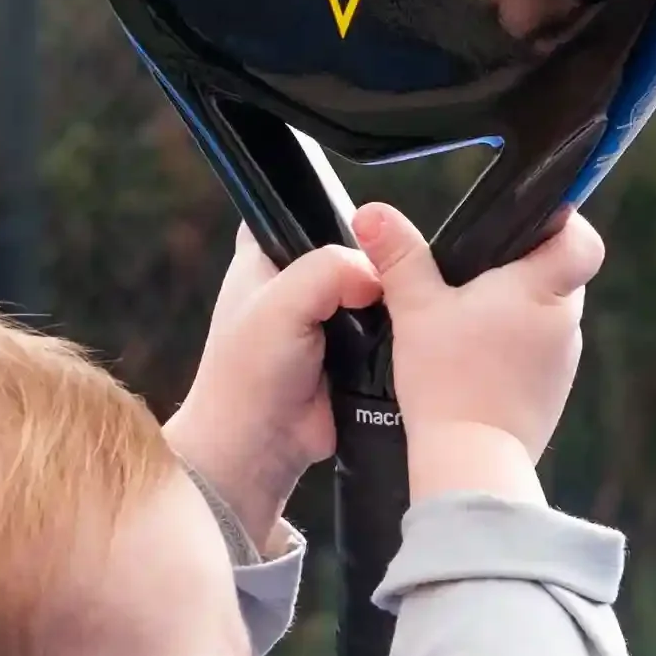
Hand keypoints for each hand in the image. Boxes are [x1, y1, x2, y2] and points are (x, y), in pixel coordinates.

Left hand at [165, 228, 382, 553]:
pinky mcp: (353, 354)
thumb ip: (329, 270)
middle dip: (374, 263)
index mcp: (265, 256)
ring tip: (401, 309)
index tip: (370, 226)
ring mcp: (326, 319)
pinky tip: (408, 340)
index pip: (302, 208)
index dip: (333, 212)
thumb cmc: (247, 375)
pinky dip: (396, 338)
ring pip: (374, 292)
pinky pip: (387, 333)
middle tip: (396, 270)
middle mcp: (296, 282)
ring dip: (387, 305)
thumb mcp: (281, 304)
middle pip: (352, 251)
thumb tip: (378, 273)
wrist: (259, 447)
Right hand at [353, 200, 602, 504]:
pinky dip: (512, 352)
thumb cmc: (447, 381)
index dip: (561, 224)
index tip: (528, 224)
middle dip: (519, 271)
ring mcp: (564, 362)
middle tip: (472, 278)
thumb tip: (371, 213)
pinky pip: (537, 356)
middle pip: (558, 276)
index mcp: (542, 289)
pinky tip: (473, 364)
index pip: (581, 240)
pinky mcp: (552, 393)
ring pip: (545, 317)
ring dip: (514, 314)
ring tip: (464, 325)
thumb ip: (399, 255)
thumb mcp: (414, 307)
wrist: (469, 460)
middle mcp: (565, 323)